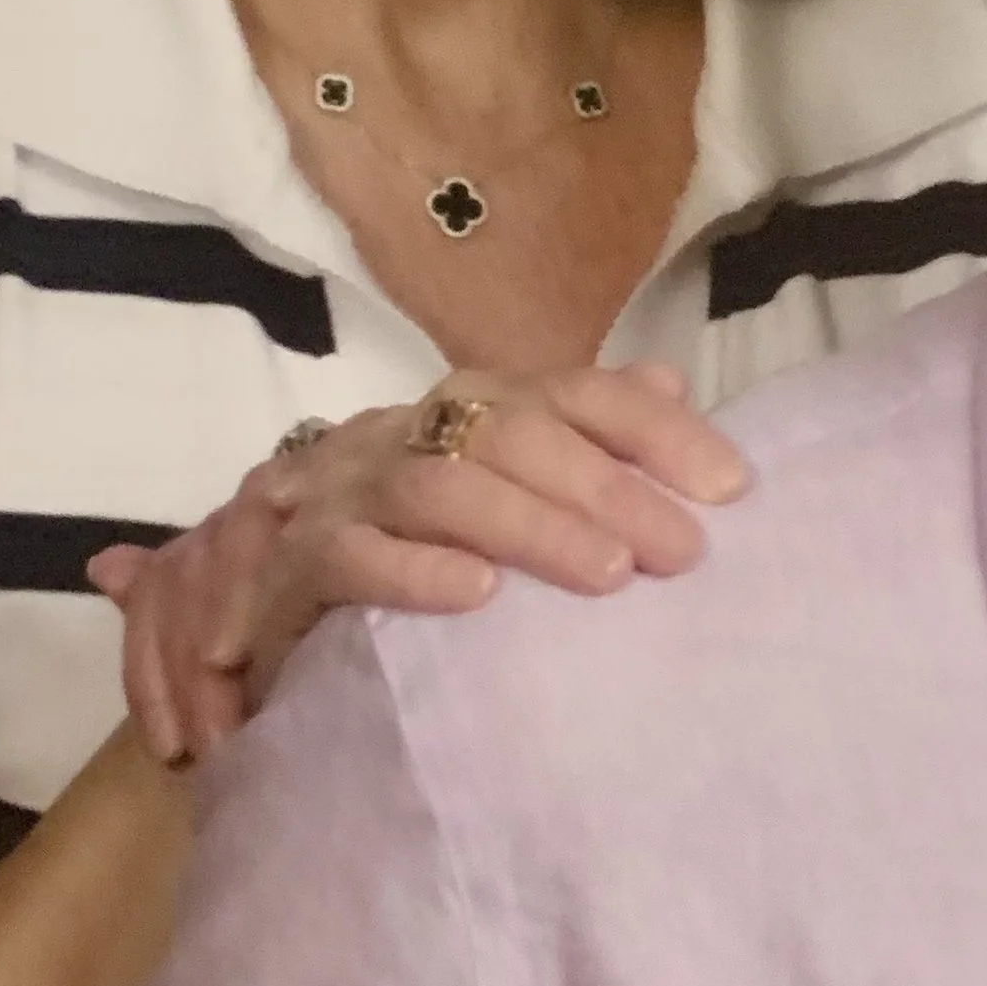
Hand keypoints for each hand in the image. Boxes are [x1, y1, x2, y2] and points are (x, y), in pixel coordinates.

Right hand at [88, 365, 750, 766]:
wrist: (253, 607)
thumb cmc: (408, 549)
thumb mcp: (500, 494)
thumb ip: (580, 437)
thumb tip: (670, 378)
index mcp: (468, 410)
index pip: (573, 392)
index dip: (656, 430)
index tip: (733, 489)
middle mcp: (407, 432)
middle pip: (513, 432)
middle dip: (607, 488)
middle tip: (683, 554)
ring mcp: (344, 490)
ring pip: (441, 483)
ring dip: (529, 526)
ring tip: (607, 577)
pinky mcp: (291, 561)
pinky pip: (349, 554)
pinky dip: (414, 572)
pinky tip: (476, 599)